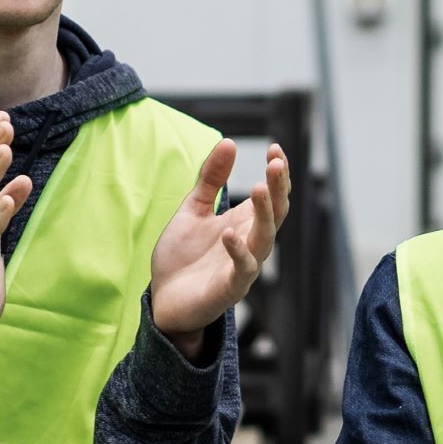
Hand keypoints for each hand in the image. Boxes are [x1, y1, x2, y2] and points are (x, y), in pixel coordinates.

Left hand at [150, 140, 291, 359]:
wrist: (164, 301)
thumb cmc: (183, 258)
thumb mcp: (193, 210)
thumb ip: (210, 180)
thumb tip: (228, 142)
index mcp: (245, 223)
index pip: (272, 194)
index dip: (277, 173)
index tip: (274, 147)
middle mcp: (251, 242)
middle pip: (276, 212)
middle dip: (278, 188)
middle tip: (276, 163)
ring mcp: (243, 266)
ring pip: (265, 238)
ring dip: (265, 213)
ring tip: (258, 187)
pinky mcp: (230, 289)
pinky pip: (243, 269)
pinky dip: (239, 251)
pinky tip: (229, 232)